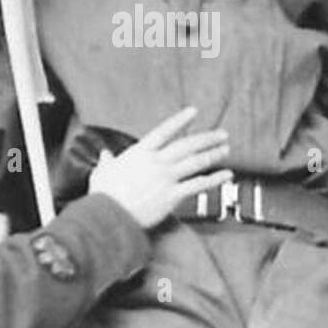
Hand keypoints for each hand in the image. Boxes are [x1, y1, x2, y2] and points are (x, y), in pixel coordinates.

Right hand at [88, 106, 231, 229]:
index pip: (164, 131)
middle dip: (206, 138)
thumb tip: (104, 155)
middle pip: (187, 145)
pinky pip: (198, 184)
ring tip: (225, 149)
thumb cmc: (104, 196)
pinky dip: (215, 179)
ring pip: (196, 162)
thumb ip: (106, 162)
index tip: (193, 112)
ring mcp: (166, 178)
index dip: (180, 120)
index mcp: (140, 153)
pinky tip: (226, 175)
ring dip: (213, 154)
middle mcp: (156, 162)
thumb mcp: (102, 173)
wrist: (108, 216)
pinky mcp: (172, 195)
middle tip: (221, 134)